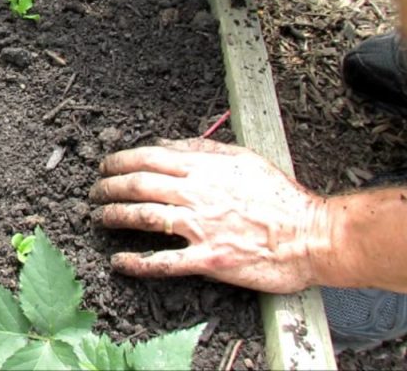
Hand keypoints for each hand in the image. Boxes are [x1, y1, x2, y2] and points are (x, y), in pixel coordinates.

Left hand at [89, 138, 328, 293]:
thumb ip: (202, 148)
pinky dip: (136, 262)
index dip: (120, 161)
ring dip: (114, 216)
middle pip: (139, 186)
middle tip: (94, 192)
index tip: (105, 166)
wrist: (311, 235)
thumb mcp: (243, 158)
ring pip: (144, 218)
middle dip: (108, 187)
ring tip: (99, 217)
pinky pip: (164, 261)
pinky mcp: (208, 260)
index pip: (149, 158)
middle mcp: (198, 195)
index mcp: (205, 168)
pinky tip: (118, 261)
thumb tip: (167, 144)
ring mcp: (202, 228)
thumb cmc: (280, 197)